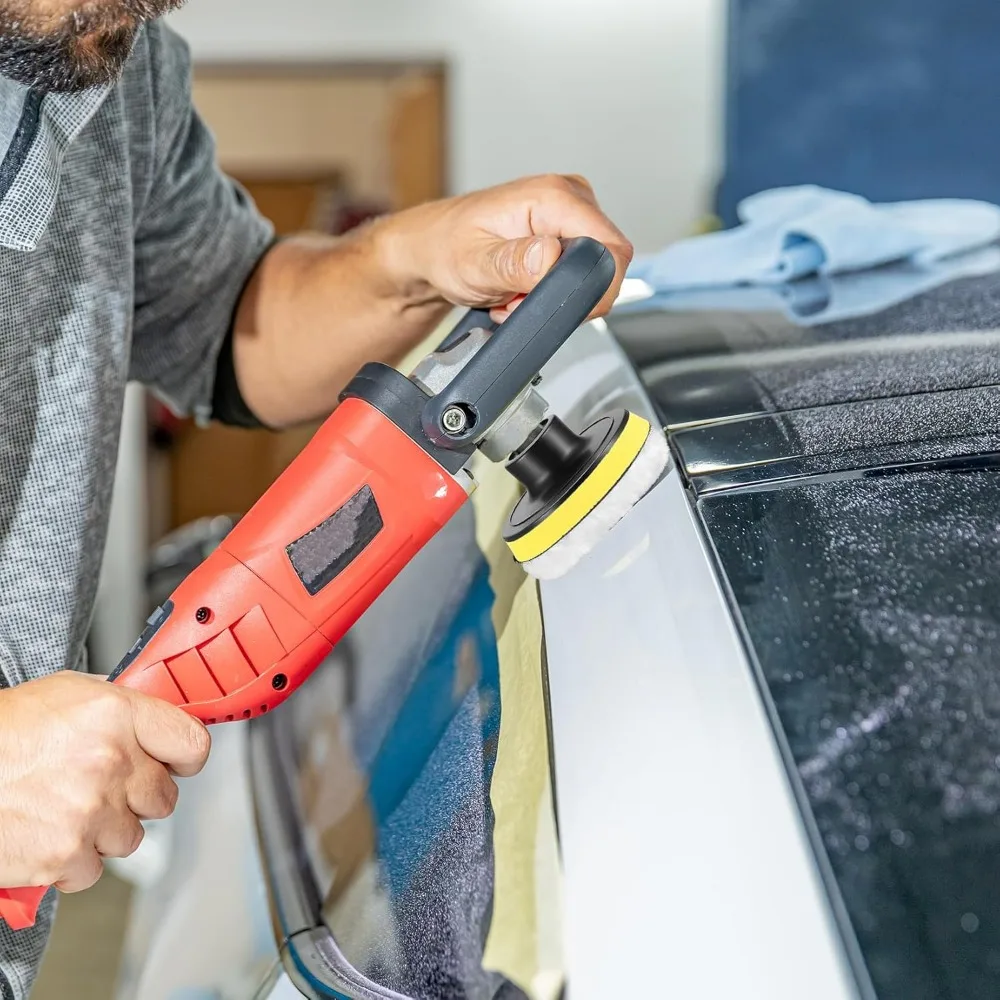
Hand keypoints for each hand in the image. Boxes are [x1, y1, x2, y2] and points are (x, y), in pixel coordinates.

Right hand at [0, 671, 209, 892]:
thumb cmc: (2, 733)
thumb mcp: (67, 694)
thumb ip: (120, 709)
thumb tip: (154, 725)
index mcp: (117, 715)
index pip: (191, 743)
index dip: (185, 757)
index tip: (177, 763)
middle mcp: (110, 761)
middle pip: (164, 797)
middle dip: (139, 796)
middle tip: (105, 787)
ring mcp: (90, 812)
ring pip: (131, 836)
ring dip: (106, 829)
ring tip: (67, 808)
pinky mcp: (66, 855)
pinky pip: (94, 868)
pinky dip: (73, 860)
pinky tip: (50, 833)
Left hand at [375, 174, 633, 322]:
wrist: (429, 250)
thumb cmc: (444, 248)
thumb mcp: (474, 263)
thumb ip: (514, 264)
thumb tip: (551, 258)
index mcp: (554, 197)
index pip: (612, 250)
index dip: (594, 289)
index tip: (557, 306)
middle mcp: (569, 198)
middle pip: (603, 265)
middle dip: (565, 296)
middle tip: (521, 300)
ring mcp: (569, 215)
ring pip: (588, 275)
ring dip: (552, 297)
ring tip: (514, 294)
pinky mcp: (564, 234)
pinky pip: (576, 275)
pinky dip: (547, 291)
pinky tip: (520, 289)